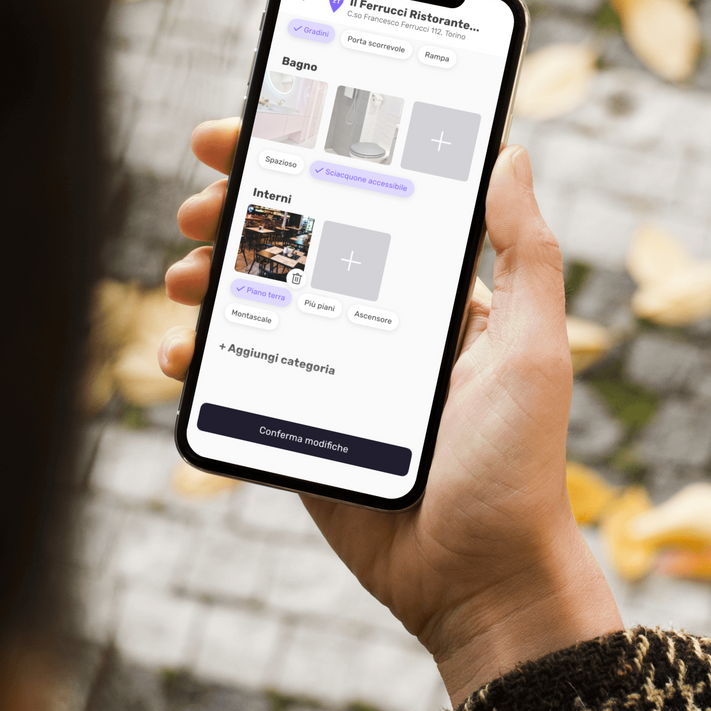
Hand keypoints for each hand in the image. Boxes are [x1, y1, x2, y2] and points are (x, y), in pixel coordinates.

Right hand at [159, 119, 621, 703]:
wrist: (481, 580)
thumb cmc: (519, 463)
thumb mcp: (533, 347)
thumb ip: (524, 253)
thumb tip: (510, 154)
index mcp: (435, 296)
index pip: (363, 204)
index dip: (302, 160)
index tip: (249, 131)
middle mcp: (380, 327)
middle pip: (293, 245)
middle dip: (236, 212)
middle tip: (197, 203)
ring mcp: (334, 378)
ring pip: (255, 306)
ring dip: (208, 278)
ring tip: (184, 275)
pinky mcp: (299, 431)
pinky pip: (237, 383)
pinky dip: (198, 361)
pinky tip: (177, 354)